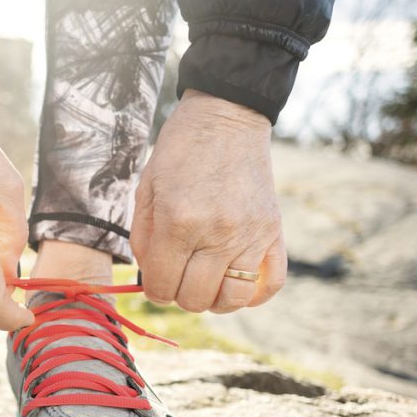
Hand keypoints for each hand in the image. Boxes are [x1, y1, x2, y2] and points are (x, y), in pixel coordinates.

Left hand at [130, 90, 286, 312]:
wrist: (225, 117)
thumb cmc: (180, 151)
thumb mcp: (146, 190)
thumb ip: (144, 239)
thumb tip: (151, 278)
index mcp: (178, 222)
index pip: (161, 286)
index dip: (153, 289)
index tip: (156, 277)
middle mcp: (217, 234)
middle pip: (194, 298)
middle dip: (179, 294)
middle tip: (178, 274)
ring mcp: (250, 235)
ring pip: (230, 299)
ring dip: (212, 299)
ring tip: (205, 280)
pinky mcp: (273, 232)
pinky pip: (269, 284)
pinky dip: (252, 295)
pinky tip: (235, 283)